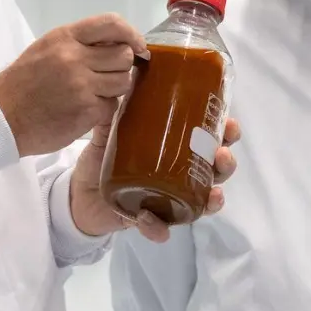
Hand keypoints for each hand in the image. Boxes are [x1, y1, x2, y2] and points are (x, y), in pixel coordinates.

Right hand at [0, 13, 146, 157]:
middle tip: (105, 76)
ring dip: (114, 89)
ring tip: (93, 93)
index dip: (132, 34)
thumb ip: (78, 44)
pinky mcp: (87, 111)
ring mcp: (82, 85)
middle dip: (120, 66)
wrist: (0, 119)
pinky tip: (84, 110)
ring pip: (124, 82)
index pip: (111, 23)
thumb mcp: (45, 50)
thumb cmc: (22, 84)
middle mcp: (75, 57)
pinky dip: (103, 109)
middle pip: (124, 55)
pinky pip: (112, 106)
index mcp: (64, 37)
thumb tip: (118, 43)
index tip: (138, 47)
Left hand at [69, 116, 242, 242]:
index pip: (209, 140)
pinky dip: (159, 228)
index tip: (231, 123)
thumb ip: (113, 112)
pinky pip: (160, 228)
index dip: (226, 133)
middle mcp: (179, 176)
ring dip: (213, 199)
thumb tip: (120, 82)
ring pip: (201, 202)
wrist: (78, 193)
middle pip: (215, 171)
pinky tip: (152, 221)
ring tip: (214, 194)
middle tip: (223, 154)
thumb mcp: (108, 132)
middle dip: (226, 164)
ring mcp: (168, 200)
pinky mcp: (148, 220)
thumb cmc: (102, 158)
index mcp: (176, 149)